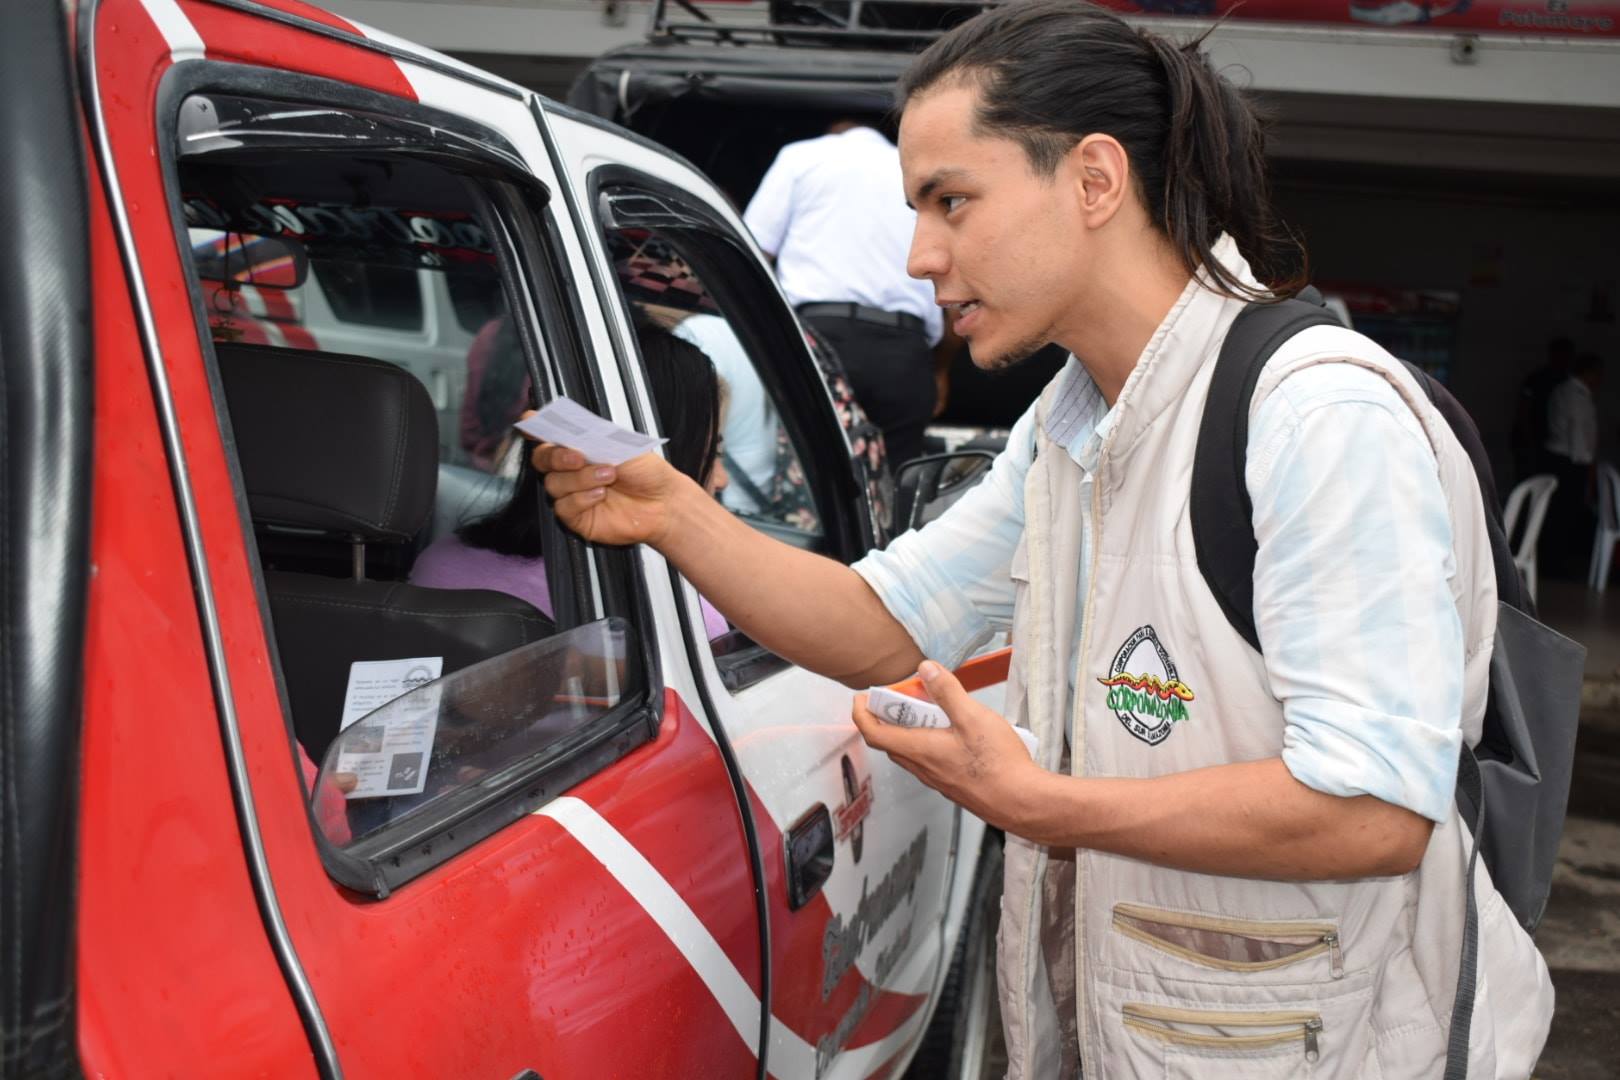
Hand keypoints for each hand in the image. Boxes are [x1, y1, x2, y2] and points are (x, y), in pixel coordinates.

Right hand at [527, 419, 684, 546]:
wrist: (664, 501)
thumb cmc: (645, 471)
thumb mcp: (621, 445)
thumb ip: (593, 437)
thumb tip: (570, 429)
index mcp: (578, 447)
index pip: (548, 436)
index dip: (536, 428)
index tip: (531, 422)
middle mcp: (570, 470)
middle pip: (542, 460)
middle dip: (556, 456)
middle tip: (578, 457)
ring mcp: (572, 493)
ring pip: (554, 484)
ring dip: (580, 478)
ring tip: (608, 476)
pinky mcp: (577, 517)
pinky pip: (564, 507)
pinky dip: (581, 499)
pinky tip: (600, 495)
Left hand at [852, 659, 1038, 833]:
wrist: (1021, 801)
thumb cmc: (997, 764)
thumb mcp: (972, 716)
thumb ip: (947, 691)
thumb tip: (926, 669)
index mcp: (919, 750)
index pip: (874, 733)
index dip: (861, 713)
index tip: (860, 697)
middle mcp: (922, 767)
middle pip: (890, 741)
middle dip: (887, 716)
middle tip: (899, 696)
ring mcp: (937, 778)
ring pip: (910, 751)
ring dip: (909, 729)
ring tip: (928, 709)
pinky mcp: (952, 783)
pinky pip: (928, 760)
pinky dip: (927, 741)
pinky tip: (952, 731)